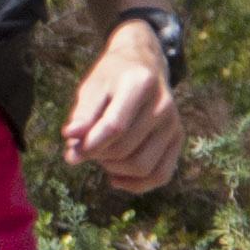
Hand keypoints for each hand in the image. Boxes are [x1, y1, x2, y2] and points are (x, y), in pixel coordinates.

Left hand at [59, 23, 182, 192]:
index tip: (72, 150)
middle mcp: (162, 104)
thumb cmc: (112, 77)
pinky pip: (160, 175)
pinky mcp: (178, 138)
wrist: (143, 65)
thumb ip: (83, 114)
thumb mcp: (92, 86)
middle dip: (98, 155)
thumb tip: (71, 139)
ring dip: (114, 169)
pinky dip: (136, 184)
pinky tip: (115, 177)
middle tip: (86, 147)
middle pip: (125, 149)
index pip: (114, 127)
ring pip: (141, 167)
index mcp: (140, 83)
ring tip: (101, 155)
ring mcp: (173, 123)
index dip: (90, 145)